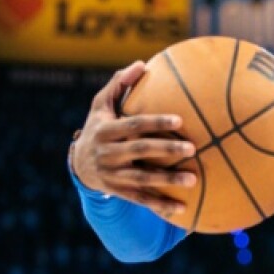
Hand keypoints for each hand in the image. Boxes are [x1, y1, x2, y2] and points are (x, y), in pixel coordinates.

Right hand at [70, 61, 196, 216]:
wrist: (80, 164)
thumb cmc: (99, 126)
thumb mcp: (101, 105)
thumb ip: (119, 84)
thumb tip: (141, 64)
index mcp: (106, 130)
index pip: (134, 125)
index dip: (156, 121)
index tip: (180, 119)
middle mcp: (108, 154)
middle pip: (140, 151)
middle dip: (166, 149)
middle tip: (192, 148)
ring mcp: (113, 175)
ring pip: (143, 179)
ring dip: (168, 180)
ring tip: (194, 180)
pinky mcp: (118, 192)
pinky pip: (141, 200)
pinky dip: (161, 205)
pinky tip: (183, 209)